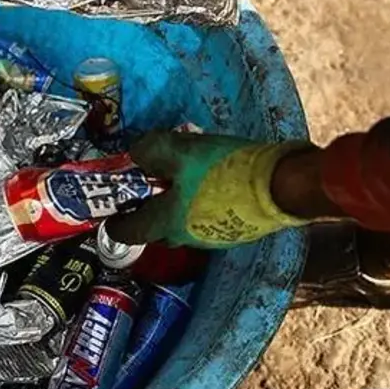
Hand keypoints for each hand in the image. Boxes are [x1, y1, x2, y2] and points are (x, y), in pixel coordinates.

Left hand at [106, 130, 314, 247]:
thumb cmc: (225, 170)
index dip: (116, 226)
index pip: (130, 232)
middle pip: (158, 230)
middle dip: (149, 214)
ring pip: (184, 225)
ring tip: (183, 183)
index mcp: (167, 222)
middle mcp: (186, 237)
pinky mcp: (236, 232)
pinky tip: (211, 187)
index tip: (109, 221)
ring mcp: (214, 238)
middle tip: (148, 191)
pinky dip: (201, 208)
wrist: (280, 186)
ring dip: (177, 209)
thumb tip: (136, 154)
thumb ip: (151, 151)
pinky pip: (207, 222)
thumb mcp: (181, 150)